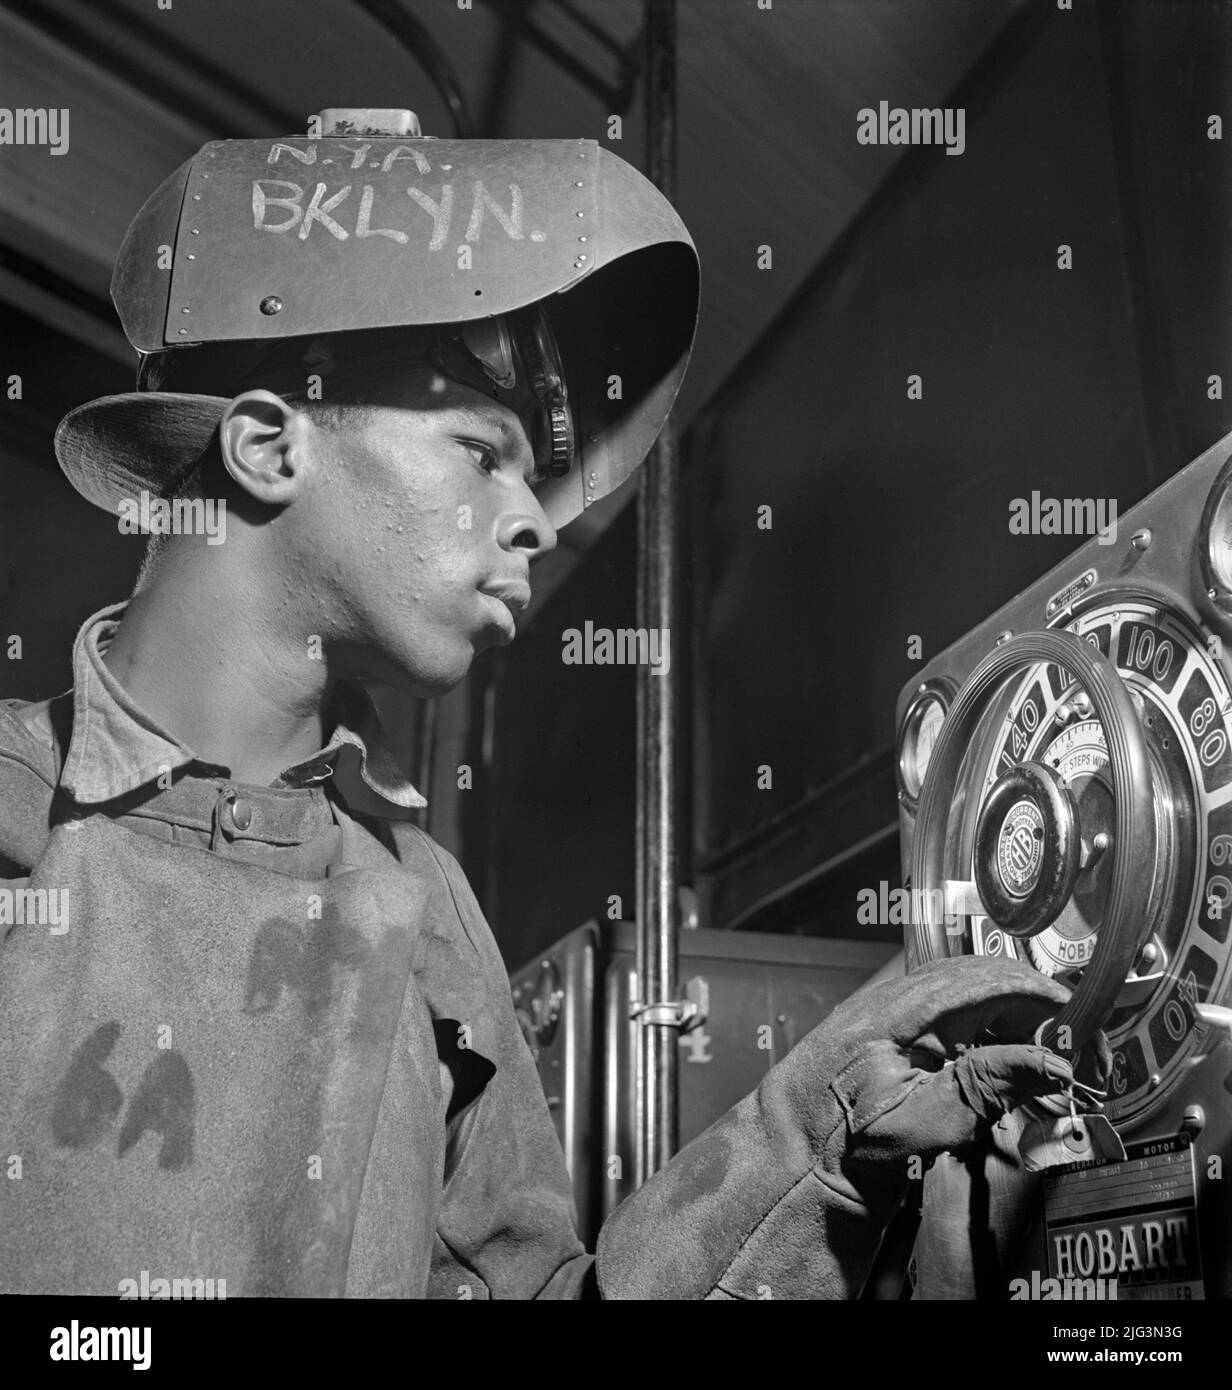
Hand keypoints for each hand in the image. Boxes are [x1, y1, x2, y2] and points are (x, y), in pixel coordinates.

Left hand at [817, 955, 1079, 1202]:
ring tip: (1042, 1062)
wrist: (793, 1142)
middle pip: (990, 978)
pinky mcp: (897, 1019)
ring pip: (975, 990)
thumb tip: (1051, 1063)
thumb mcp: (926, 1121)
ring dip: (1015, 1019)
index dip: (1047, 998)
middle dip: (1038, 1009)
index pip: (995, 979)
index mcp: (908, 1008)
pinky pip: (955, 1006)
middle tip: (1073, 1051)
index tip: (1082, 1026)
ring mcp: (897, 1002)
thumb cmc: (845, 1135)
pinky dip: (988, 1027)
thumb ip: (988, 1088)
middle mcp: (902, 992)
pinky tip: (1000, 1062)